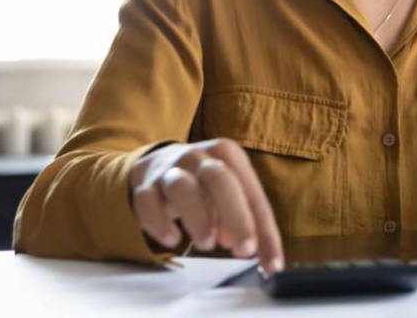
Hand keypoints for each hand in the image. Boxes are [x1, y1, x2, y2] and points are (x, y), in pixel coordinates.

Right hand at [129, 138, 283, 272]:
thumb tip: (251, 248)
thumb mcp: (230, 194)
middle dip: (236, 217)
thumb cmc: (205, 184)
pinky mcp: (145, 187)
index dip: (265, 229)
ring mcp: (169, 170)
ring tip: (208, 244)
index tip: (272, 262)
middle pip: (219, 180)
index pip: (252, 193)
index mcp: (227, 154)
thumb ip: (244, 221)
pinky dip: (159, 222)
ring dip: (198, 217)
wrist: (160, 163)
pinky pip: (147, 202)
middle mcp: (199, 158)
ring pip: (182, 187)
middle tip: (244, 250)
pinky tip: (172, 239)